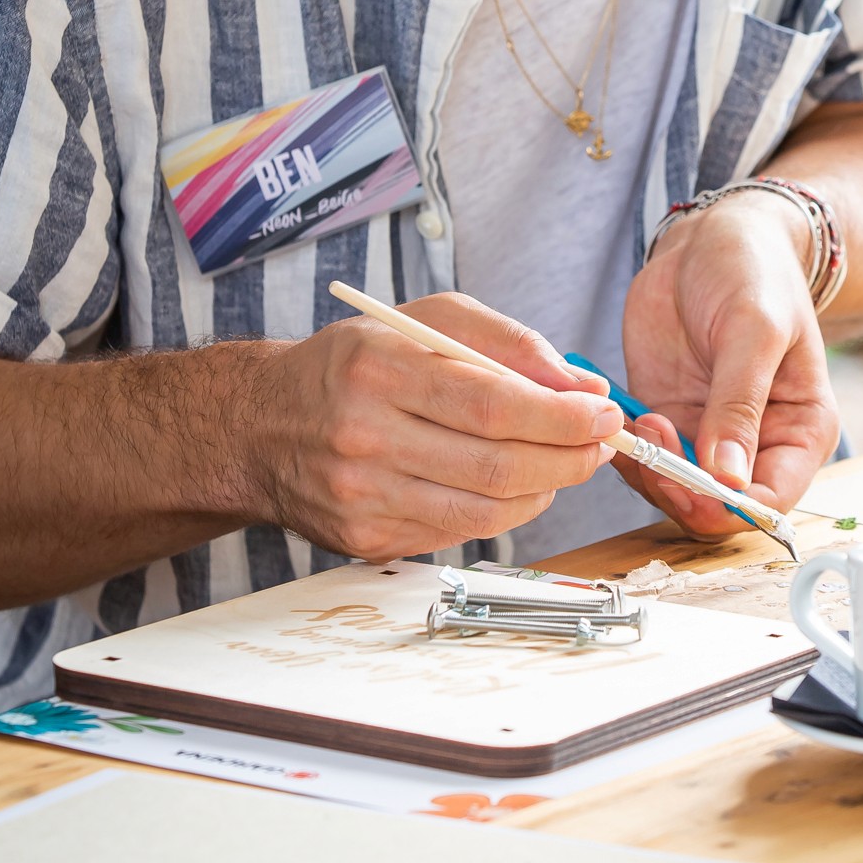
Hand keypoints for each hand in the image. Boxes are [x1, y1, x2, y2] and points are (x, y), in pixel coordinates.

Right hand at [245, 293, 621, 559]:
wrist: (259, 425)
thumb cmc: (354, 364)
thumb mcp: (424, 321)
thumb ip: (507, 343)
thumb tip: (583, 386)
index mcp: (377, 369)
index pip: (492, 405)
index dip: (560, 417)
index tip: (603, 412)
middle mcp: (362, 438)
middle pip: (496, 467)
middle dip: (567, 458)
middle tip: (600, 444)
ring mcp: (360, 498)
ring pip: (484, 513)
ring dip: (544, 491)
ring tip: (563, 464)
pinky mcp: (364, 540)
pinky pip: (457, 535)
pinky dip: (502, 513)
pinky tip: (512, 486)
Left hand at [619, 196, 839, 537]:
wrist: (710, 236)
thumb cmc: (752, 272)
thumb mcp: (753, 330)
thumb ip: (739, 403)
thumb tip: (727, 477)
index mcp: (801, 431)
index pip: (771, 501)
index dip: (728, 506)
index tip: (688, 479)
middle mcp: (758, 445)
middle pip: (718, 507)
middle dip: (679, 489)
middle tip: (650, 443)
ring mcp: (708, 436)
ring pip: (675, 492)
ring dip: (648, 469)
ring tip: (639, 417)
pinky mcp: (668, 421)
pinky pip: (643, 462)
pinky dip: (626, 451)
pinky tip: (621, 416)